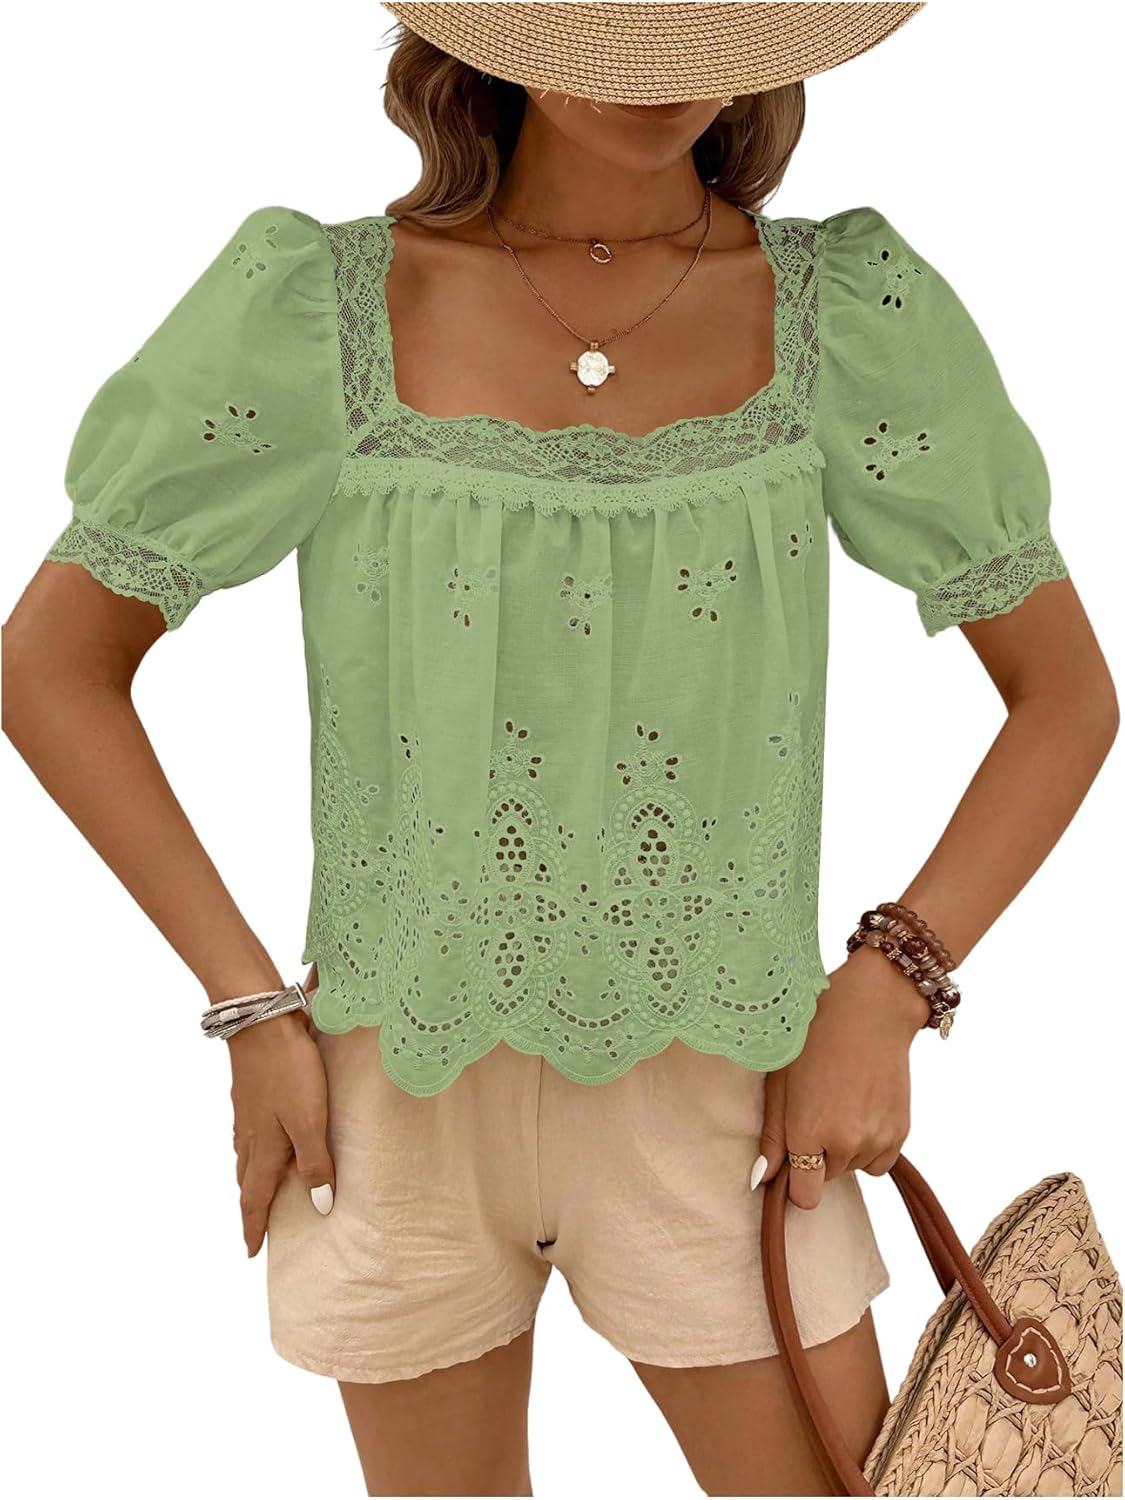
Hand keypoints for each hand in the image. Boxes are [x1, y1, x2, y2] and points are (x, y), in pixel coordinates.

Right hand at [228, 1009, 334, 1255]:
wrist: (261, 1022)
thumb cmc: (288, 1071)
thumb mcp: (309, 1120)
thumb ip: (315, 1161)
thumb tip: (319, 1206)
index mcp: (264, 1148)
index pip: (255, 1198)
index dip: (254, 1226)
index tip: (252, 1251)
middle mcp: (250, 1135)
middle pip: (247, 1180)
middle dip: (250, 1206)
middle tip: (255, 1226)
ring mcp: (247, 1112)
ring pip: (246, 1156)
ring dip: (250, 1178)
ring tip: (258, 1189)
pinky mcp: (250, 1092)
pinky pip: (248, 1133)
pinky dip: (252, 1149)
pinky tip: (260, 1139)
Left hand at [755, 942, 930, 1207]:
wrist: (871, 1009)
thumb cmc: (815, 1037)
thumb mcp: (781, 1080)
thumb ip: (772, 1135)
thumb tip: (761, 1180)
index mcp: (808, 1130)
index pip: (803, 1196)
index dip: (794, 1183)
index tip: (791, 1161)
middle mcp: (845, 1143)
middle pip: (826, 1179)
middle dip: (816, 1155)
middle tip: (816, 1110)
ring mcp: (877, 1139)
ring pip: (852, 1169)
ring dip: (843, 1149)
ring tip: (840, 1103)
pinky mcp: (901, 1132)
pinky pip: (879, 1163)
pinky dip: (869, 1147)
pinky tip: (861, 1110)